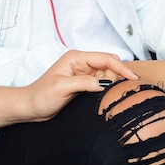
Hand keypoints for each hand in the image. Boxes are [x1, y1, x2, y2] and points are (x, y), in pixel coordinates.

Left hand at [23, 50, 138, 121]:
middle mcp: (81, 63)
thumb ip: (85, 83)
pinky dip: (106, 89)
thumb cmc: (41, 95)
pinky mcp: (84, 84)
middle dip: (116, 76)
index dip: (121, 67)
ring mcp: (84, 74)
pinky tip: (105, 96)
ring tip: (103, 95)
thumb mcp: (62, 87)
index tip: (133, 78)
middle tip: (112, 91)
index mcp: (76, 57)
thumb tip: (106, 83)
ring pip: (108, 75)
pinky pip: (102, 84)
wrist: (31, 107)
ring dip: (111, 84)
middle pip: (110, 65)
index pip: (106, 59)